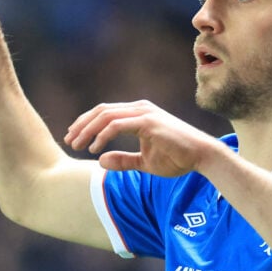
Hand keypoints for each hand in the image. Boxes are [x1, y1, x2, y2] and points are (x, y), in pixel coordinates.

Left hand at [64, 100, 224, 175]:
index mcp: (139, 113)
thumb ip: (123, 160)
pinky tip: (94, 149)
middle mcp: (140, 108)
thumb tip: (100, 161)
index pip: (105, 112)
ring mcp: (144, 113)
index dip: (86, 123)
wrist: (202, 156)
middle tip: (70, 141)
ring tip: (78, 146)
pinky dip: (102, 136)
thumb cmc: (177, 158)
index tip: (74, 137)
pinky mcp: (148, 122)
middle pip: (101, 110)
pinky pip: (117, 125)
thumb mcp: (144, 162)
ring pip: (106, 116)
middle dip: (82, 125)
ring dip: (87, 130)